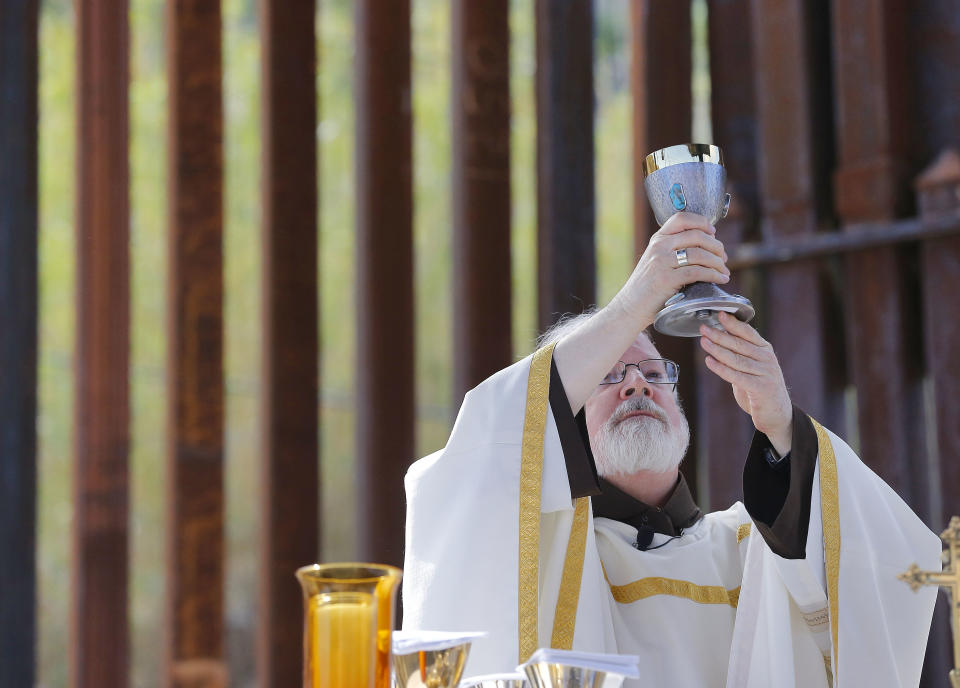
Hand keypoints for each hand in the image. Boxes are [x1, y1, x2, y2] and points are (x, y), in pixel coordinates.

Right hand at [614, 212, 729, 326]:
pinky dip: (714, 275)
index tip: (713, 233)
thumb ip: (673, 250)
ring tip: (724, 271)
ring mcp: (662, 262)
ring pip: (700, 254)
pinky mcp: (666, 279)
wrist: (630, 307)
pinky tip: (720, 279)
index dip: (702, 222)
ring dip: (718, 263)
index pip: (682, 218)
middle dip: (716, 246)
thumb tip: (705, 246)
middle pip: (697, 236)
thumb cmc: (647, 286)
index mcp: (657, 239)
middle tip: (724, 257)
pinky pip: (697, 273)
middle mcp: (659, 246)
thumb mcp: (655, 260)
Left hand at [699, 311, 792, 455]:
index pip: (748, 332)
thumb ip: (739, 353)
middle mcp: (767, 359)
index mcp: (765, 350)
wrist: (777, 413)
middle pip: (739, 344)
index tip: (719, 314)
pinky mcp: (760, 388)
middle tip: (704, 329)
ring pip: (736, 359)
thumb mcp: (752, 366)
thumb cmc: (760, 387)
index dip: (733, 323)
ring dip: (717, 349)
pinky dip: (721, 368)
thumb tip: (720, 336)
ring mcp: (765, 373)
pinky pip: (736, 376)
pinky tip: (709, 361)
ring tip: (703, 342)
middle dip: (719, 335)